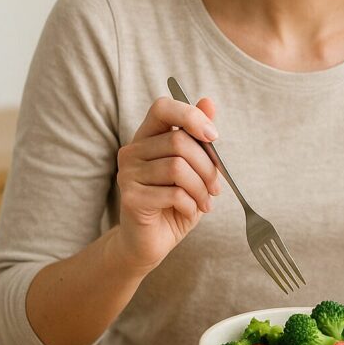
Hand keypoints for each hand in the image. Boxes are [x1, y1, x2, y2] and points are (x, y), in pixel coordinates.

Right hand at [113, 96, 220, 273]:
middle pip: (179, 141)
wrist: (150, 243)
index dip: (190, 115)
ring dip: (201, 189)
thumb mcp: (195, 168)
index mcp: (147, 137)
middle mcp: (132, 151)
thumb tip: (208, 101)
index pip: (162, 107)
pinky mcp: (130, 197)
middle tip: (216, 188)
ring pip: (178, 168)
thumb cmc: (175, 203)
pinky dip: (190, 204)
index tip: (213, 137)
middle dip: (208, 166)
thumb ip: (200, 137)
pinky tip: (190, 211)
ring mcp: (127, 173)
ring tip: (205, 202)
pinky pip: (172, 193)